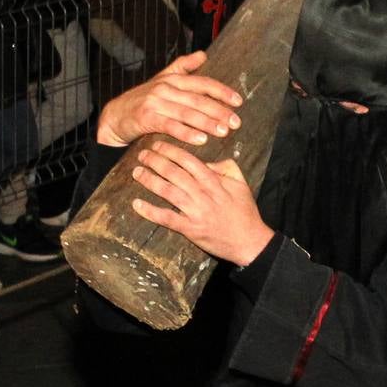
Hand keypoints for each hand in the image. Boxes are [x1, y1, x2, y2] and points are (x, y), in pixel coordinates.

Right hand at [97, 50, 242, 146]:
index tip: (238, 101)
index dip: (221, 91)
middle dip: (219, 111)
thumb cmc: (142, 99)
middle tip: (235, 122)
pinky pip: (170, 126)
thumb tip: (203, 55)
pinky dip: (186, 133)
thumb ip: (183, 67)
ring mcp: (155, 102)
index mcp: (172, 79)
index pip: (202, 83)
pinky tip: (200, 140)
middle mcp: (165, 88)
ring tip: (223, 131)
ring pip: (187, 113)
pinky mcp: (146, 118)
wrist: (115, 116)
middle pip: (198, 99)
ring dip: (207, 123)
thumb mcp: (162, 79)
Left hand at [132, 141, 274, 266]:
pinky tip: (137, 204)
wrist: (249, 241)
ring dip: (150, 180)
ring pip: (168, 192)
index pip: (188, 161)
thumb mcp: (241, 183)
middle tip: (142, 154)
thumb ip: (226, 166)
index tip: (158, 144)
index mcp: (214, 182)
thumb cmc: (245, 211)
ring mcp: (195, 212)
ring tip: (137, 172)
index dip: (171, 151)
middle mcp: (202, 194)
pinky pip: (167, 218)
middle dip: (156, 161)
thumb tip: (208, 160)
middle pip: (175, 173)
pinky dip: (150, 211)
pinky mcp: (190, 229)